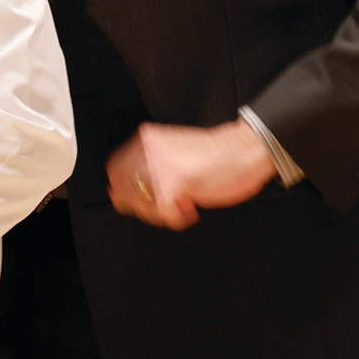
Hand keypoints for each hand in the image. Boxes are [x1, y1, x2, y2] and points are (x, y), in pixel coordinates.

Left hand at [106, 120, 277, 230]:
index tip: (135, 196)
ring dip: (162, 212)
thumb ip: (147, 165)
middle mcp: (148, 151)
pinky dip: (179, 218)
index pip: (115, 169)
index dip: (122, 188)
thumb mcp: (170, 151)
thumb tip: (117, 192)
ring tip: (182, 202)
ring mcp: (160, 168)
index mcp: (146, 140)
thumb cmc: (214, 155)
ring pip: (143, 205)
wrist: (244, 151)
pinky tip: (191, 207)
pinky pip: (165, 216)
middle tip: (164, 202)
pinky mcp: (174, 185)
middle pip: (124, 190)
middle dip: (142, 204)